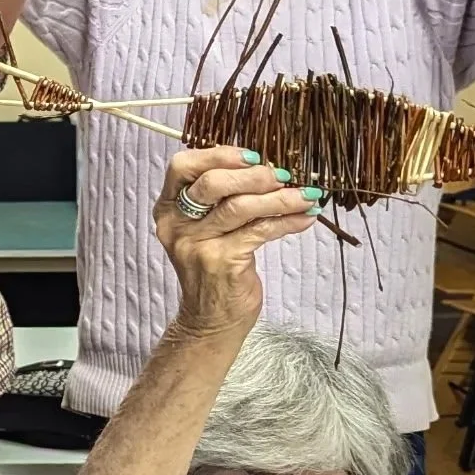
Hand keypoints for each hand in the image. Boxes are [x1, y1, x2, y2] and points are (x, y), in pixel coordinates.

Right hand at [155, 146, 318, 337]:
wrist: (210, 319)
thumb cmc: (213, 268)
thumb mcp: (205, 229)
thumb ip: (220, 199)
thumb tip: (265, 167)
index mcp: (168, 209)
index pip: (183, 167)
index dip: (218, 155)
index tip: (253, 156)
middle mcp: (177, 225)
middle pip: (212, 184)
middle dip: (254, 176)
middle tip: (283, 176)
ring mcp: (196, 245)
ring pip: (240, 207)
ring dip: (279, 198)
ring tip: (306, 196)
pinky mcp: (221, 263)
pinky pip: (260, 231)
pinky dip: (287, 221)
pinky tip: (304, 219)